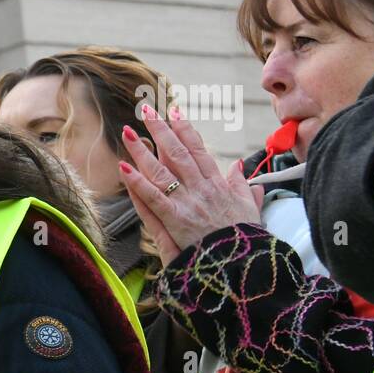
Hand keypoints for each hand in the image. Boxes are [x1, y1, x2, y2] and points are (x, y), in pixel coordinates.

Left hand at [119, 105, 264, 266]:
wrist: (244, 263)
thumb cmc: (245, 239)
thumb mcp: (250, 208)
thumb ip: (244, 186)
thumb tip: (241, 166)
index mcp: (217, 184)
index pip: (198, 150)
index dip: (185, 130)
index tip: (174, 111)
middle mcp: (201, 188)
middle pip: (177, 153)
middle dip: (160, 129)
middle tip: (145, 109)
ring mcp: (188, 203)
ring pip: (161, 170)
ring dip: (142, 150)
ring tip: (127, 132)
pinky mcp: (176, 220)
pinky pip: (153, 198)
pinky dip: (137, 183)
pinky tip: (123, 168)